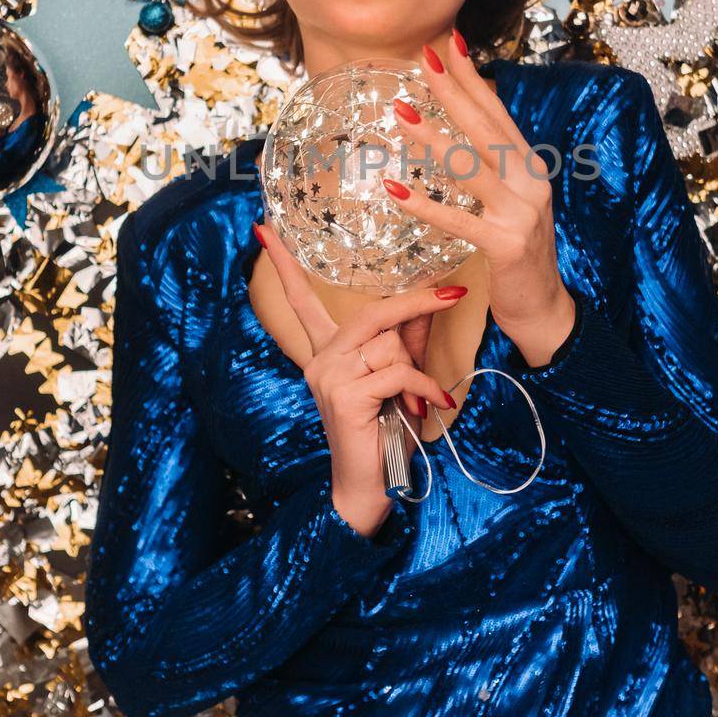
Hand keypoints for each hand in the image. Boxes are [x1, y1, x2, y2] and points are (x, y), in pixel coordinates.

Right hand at [252, 219, 463, 532]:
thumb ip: (408, 340)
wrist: (370, 488)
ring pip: (389, 345)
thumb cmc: (384, 433)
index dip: (284, 264)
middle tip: (454, 295)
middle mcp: (320, 359)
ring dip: (417, 370)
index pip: (301, 300)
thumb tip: (429, 300)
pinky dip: (421, 386)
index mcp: (326, 352)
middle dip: (415, 304)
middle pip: (372, 313)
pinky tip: (428, 406)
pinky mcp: (344, 395)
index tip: (263, 228)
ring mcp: (328, 376)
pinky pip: (395, 371)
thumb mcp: (398, 378)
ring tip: (422, 398)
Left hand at [383, 32, 576, 360]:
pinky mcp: (505, 245)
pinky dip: (425, 204)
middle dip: (453, 90)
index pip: (497, 113)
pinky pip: (458, 220)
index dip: (473, 78)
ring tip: (400, 114)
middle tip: (422, 58)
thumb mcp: (513, 201)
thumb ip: (495, 167)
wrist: (545, 307)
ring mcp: (521, 213)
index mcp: (531, 167)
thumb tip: (463, 128)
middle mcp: (531, 182)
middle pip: (486, 128)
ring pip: (472, 167)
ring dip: (433, 139)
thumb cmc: (519, 252)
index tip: (450, 43)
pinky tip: (394, 190)